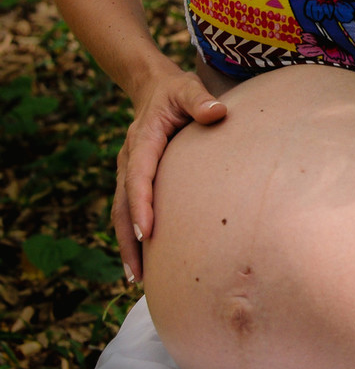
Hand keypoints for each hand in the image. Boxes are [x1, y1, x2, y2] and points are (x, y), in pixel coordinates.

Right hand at [114, 70, 225, 281]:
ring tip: (137, 281)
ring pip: (122, 213)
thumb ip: (200, 100)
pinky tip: (144, 262)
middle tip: (138, 274)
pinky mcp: (135, 179)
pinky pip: (130, 210)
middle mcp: (129, 159)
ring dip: (128, 246)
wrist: (154, 88)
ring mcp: (128, 171)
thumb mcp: (188, 89)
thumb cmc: (176, 91)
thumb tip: (217, 112)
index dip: (142, 204)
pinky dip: (133, 236)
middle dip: (129, 240)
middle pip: (124, 205)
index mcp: (141, 141)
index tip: (147, 232)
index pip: (138, 176)